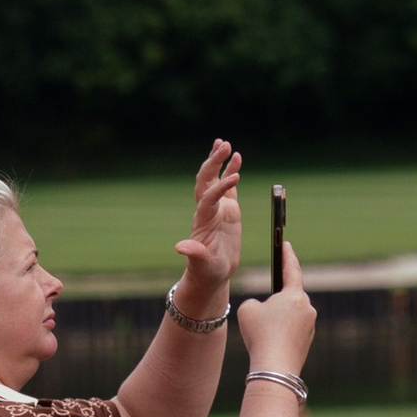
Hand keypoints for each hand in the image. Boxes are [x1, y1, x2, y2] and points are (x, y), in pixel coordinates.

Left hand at [173, 140, 241, 305]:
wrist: (211, 273)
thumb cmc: (207, 271)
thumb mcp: (202, 264)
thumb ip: (194, 254)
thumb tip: (179, 247)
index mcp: (203, 219)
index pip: (209, 197)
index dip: (220, 187)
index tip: (235, 177)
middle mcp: (207, 209)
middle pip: (207, 180)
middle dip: (214, 162)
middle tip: (224, 145)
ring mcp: (217, 207)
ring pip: (215, 178)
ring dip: (218, 161)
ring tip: (225, 143)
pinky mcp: (227, 209)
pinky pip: (228, 186)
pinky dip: (231, 170)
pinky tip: (237, 157)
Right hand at [239, 233, 315, 375]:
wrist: (275, 368)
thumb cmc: (260, 335)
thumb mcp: (247, 310)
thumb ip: (255, 302)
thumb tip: (265, 309)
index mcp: (295, 295)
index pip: (292, 269)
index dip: (287, 255)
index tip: (286, 244)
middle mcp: (307, 308)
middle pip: (289, 296)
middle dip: (276, 299)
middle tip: (262, 308)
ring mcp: (310, 326)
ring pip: (290, 315)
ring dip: (277, 318)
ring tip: (261, 331)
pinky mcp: (307, 341)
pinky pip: (291, 331)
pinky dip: (280, 333)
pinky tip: (269, 343)